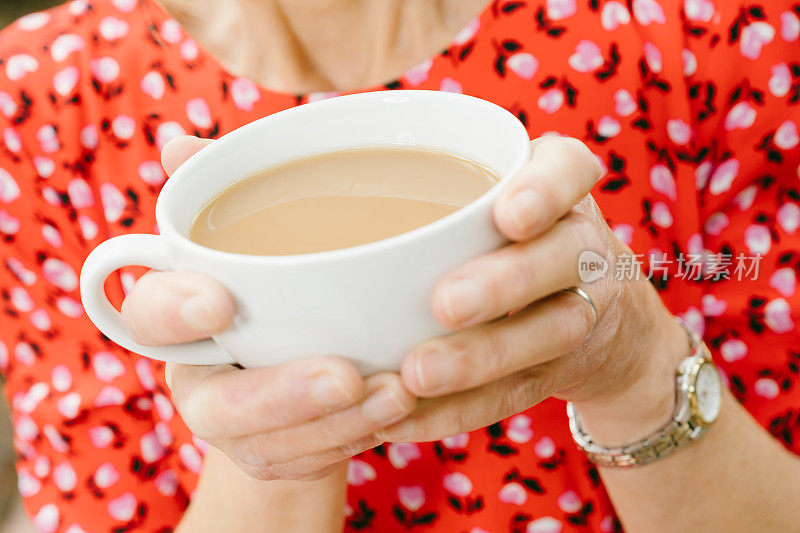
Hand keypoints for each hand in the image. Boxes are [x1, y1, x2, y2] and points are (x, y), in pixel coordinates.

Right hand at [120, 136, 415, 480]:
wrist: (289, 360)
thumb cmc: (272, 281)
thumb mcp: (252, 229)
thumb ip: (222, 189)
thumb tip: (180, 143)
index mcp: (181, 318)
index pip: (148, 313)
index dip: (172, 310)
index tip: (218, 302)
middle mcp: (201, 378)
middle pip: (219, 406)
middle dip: (282, 395)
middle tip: (346, 375)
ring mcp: (239, 428)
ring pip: (273, 444)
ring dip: (338, 424)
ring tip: (402, 392)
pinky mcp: (279, 458)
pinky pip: (313, 461)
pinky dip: (357, 440)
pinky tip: (405, 412)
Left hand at [378, 135, 688, 443]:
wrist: (594, 317)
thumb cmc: (500, 241)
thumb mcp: (480, 197)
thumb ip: (422, 186)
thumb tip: (287, 178)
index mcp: (554, 191)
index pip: (570, 170)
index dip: (547, 189)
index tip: (508, 213)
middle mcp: (579, 245)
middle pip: (561, 258)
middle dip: (506, 282)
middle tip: (444, 303)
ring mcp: (581, 311)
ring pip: (547, 333)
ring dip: (482, 357)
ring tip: (416, 374)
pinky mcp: (562, 369)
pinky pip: (519, 392)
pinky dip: (464, 409)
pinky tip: (408, 419)